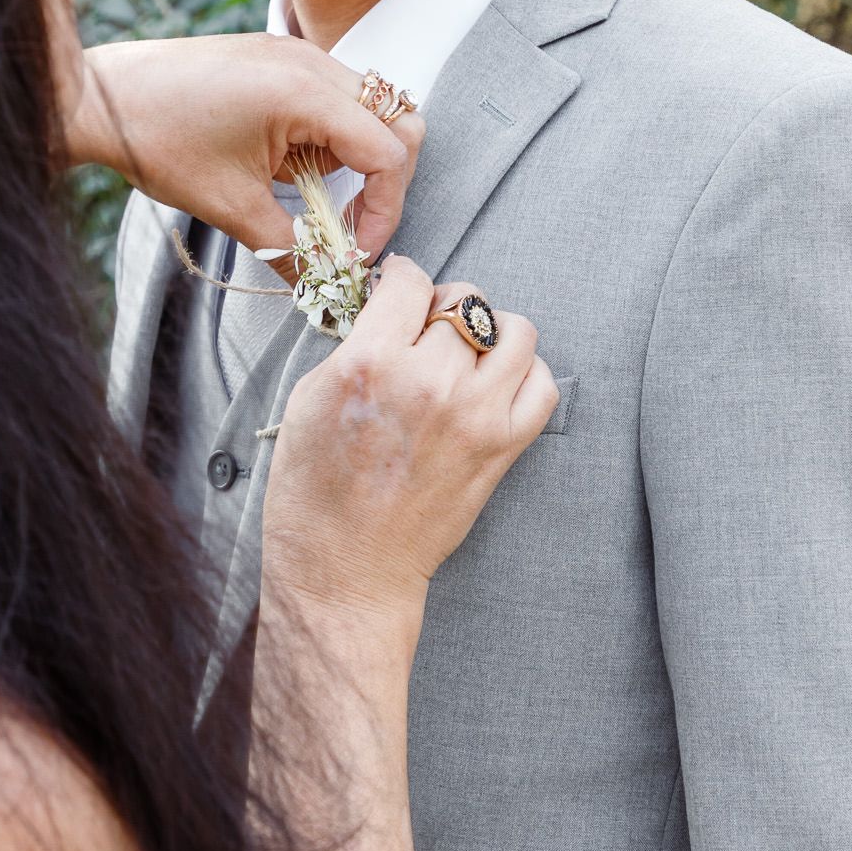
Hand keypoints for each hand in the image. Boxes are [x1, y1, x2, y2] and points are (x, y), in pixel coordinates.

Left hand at [68, 35, 424, 260]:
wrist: (100, 97)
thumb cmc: (157, 141)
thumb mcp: (229, 206)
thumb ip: (289, 248)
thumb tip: (325, 284)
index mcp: (304, 92)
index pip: (389, 152)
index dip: (382, 210)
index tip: (351, 251)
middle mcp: (312, 63)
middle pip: (399, 121)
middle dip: (386, 184)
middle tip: (349, 230)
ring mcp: (299, 55)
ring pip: (372, 110)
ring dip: (360, 161)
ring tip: (318, 203)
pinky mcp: (282, 60)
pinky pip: (337, 100)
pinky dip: (334, 140)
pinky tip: (295, 170)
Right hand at [261, 258, 557, 628]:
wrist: (346, 570)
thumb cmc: (314, 494)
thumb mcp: (309, 399)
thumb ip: (357, 344)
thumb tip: (390, 310)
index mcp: (369, 364)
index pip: (409, 281)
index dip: (402, 280)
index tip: (399, 291)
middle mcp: (429, 383)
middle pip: (464, 300)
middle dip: (442, 309)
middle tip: (425, 334)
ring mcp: (474, 415)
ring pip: (514, 330)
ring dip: (492, 333)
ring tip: (466, 356)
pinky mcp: (503, 447)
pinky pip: (542, 383)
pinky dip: (524, 374)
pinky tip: (493, 387)